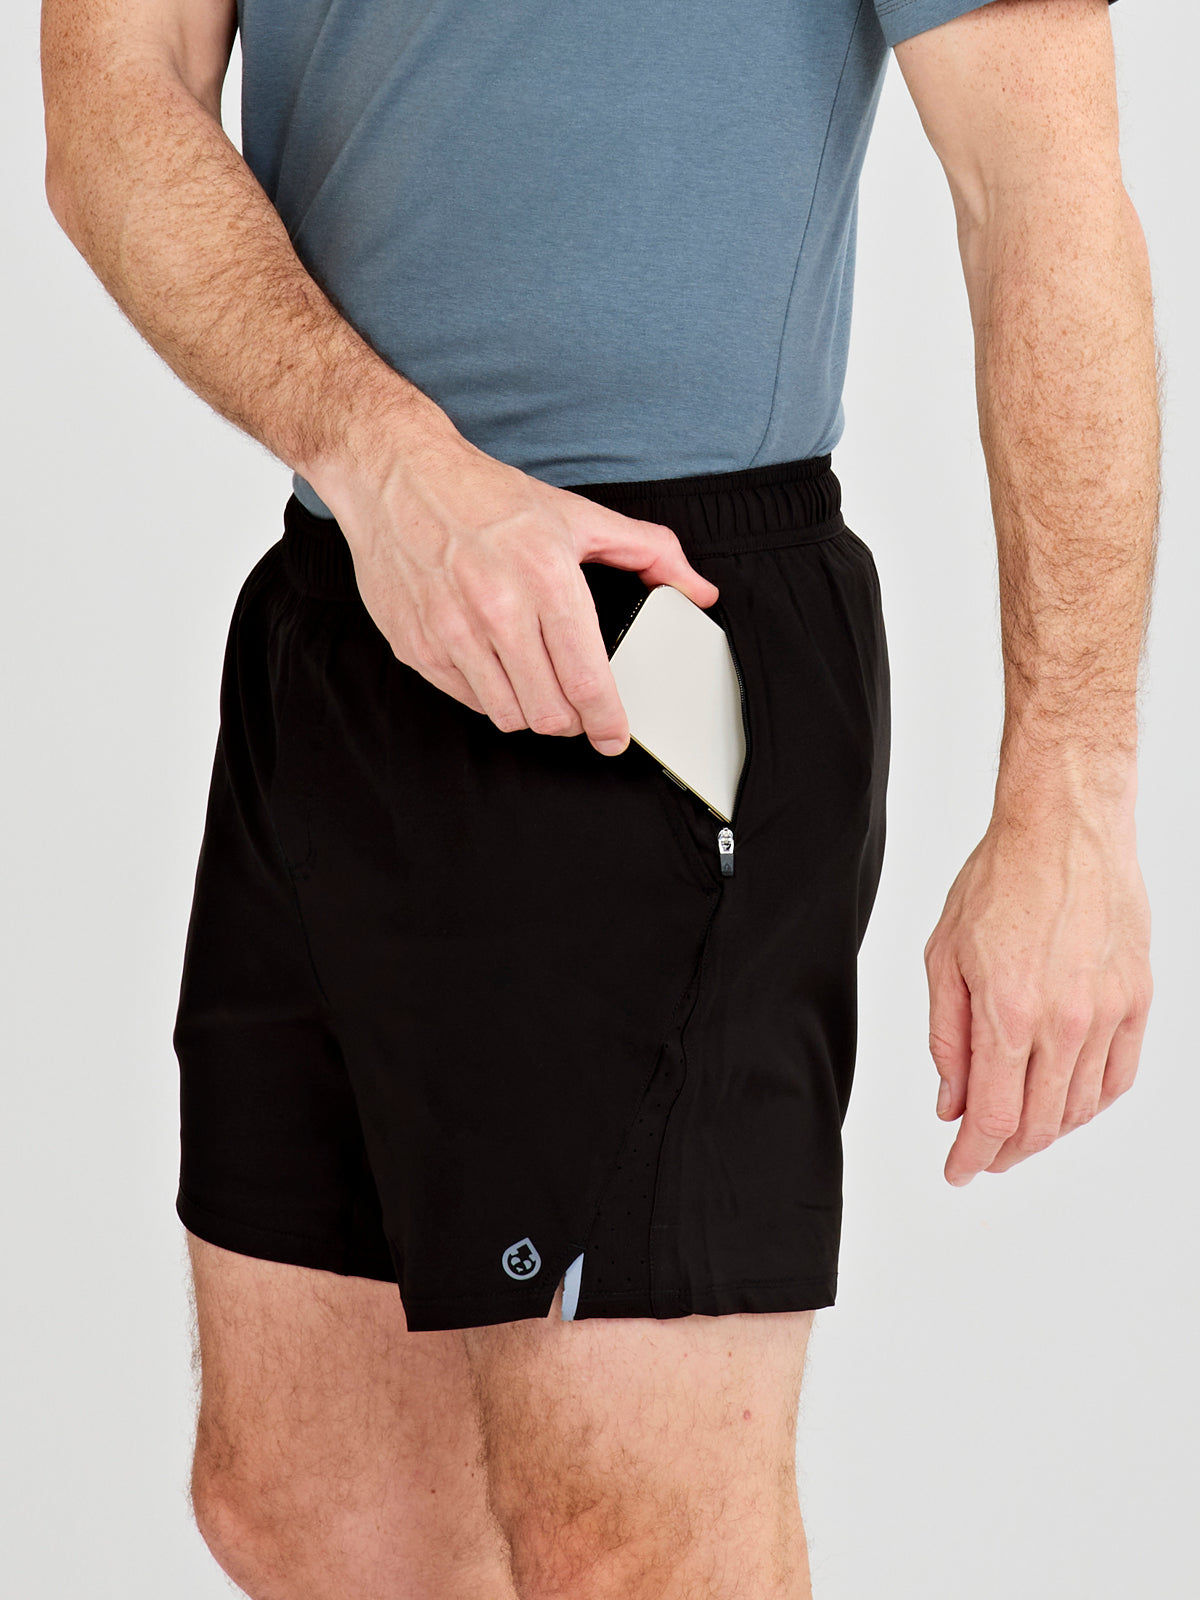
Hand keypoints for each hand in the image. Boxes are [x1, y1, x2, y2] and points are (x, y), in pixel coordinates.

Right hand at [328, 430, 719, 755]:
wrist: (398, 477)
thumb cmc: (487, 497)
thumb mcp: (578, 515)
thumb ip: (650, 553)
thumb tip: (699, 590)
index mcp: (546, 576)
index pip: (587, 679)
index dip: (608, 721)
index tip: (615, 736)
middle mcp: (497, 608)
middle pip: (549, 712)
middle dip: (572, 720)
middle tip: (577, 706)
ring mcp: (452, 631)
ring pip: (509, 716)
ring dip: (532, 712)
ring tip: (538, 684)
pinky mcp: (418, 646)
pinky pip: (469, 701)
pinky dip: (491, 696)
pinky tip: (497, 667)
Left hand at [923, 789, 1151, 1184]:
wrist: (1065, 831)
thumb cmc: (1001, 879)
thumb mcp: (944, 957)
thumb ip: (947, 1038)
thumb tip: (951, 1100)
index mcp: (1007, 1012)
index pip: (994, 1116)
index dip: (973, 1155)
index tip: (958, 1170)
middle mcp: (1064, 1021)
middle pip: (1039, 1124)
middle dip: (1005, 1150)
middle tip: (983, 1153)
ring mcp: (1108, 1013)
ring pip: (1080, 1107)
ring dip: (1048, 1130)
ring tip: (1019, 1128)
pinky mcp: (1138, 1000)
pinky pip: (1119, 1077)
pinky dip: (1091, 1103)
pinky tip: (1068, 1102)